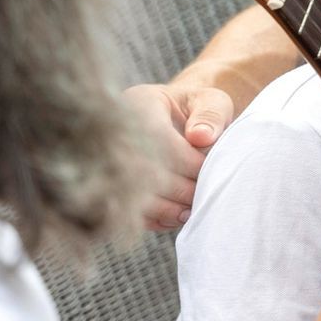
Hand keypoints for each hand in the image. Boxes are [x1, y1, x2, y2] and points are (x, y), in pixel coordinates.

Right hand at [124, 83, 236, 230]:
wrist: (175, 118)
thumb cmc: (196, 110)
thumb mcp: (212, 101)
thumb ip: (212, 114)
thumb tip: (201, 137)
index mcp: (140, 104)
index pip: (160, 141)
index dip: (190, 163)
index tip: (210, 172)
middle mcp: (115, 132)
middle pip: (144, 172)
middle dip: (181, 189)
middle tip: (205, 196)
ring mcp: (108, 161)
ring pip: (134, 196)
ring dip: (170, 209)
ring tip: (193, 208)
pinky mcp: (112, 187)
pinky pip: (129, 212)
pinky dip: (157, 219)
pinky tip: (177, 215)